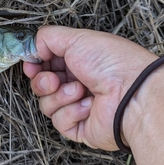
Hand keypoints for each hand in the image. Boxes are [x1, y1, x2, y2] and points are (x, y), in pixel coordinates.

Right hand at [23, 26, 155, 150]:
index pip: (45, 64)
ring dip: (60, 96)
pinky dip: (72, 112)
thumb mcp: (76, 38)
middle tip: (54, 80)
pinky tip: (89, 106)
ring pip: (46, 104)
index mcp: (77, 60)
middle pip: (41, 84)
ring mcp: (77, 105)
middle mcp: (77, 82)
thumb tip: (33, 48)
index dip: (35, 65)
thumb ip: (47, 37)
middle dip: (43, 81)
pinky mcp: (79, 127)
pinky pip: (59, 121)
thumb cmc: (111, 63)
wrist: (132, 94)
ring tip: (80, 90)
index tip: (32, 65)